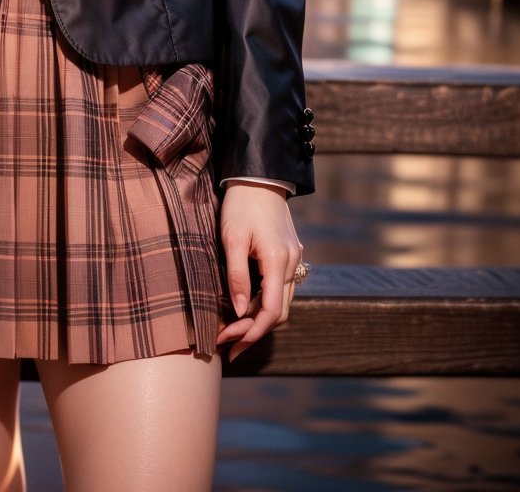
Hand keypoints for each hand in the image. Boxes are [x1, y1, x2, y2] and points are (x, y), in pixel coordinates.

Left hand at [214, 183, 303, 361]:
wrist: (259, 176)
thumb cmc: (241, 204)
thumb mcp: (232, 238)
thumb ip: (237, 275)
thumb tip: (238, 311)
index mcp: (278, 261)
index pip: (270, 311)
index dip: (251, 332)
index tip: (229, 344)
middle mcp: (292, 263)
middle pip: (278, 312)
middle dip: (253, 331)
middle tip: (227, 344)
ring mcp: (293, 258)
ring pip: (281, 302)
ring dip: (258, 319)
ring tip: (232, 332)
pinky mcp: (288, 254)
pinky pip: (280, 288)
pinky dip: (263, 303)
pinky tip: (244, 308)